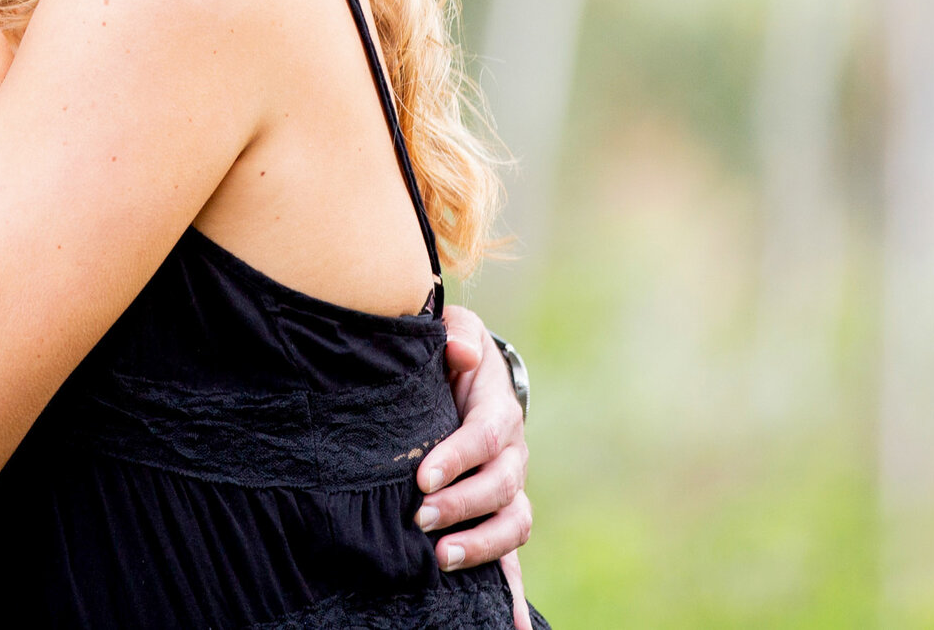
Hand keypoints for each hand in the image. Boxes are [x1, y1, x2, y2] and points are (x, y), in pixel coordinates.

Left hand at [419, 304, 531, 624]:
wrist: (468, 378)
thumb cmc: (451, 355)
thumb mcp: (454, 332)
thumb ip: (455, 336)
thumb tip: (462, 353)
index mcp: (497, 411)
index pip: (483, 436)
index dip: (456, 457)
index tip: (422, 477)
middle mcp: (511, 455)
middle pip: (501, 488)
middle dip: (462, 506)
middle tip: (420, 518)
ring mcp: (509, 490)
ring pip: (513, 525)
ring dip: (481, 546)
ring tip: (440, 559)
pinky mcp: (498, 518)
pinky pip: (513, 560)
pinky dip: (513, 597)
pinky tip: (512, 628)